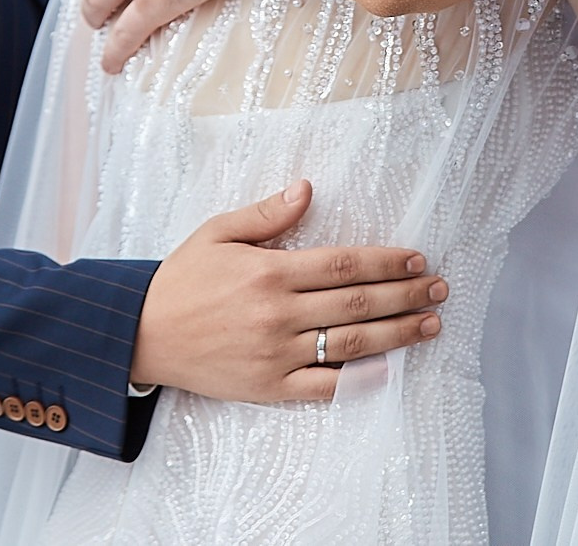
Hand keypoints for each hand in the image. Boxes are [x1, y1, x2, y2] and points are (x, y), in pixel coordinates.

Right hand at [131, 181, 446, 403]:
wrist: (138, 334)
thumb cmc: (182, 279)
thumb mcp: (218, 232)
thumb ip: (266, 215)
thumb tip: (307, 189)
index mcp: (269, 272)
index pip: (344, 264)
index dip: (386, 261)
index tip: (418, 258)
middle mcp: (276, 314)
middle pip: (357, 303)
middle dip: (406, 294)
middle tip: (440, 288)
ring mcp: (274, 355)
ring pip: (350, 344)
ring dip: (397, 334)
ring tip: (430, 324)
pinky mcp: (266, 388)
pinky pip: (321, 387)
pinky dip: (357, 381)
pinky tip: (388, 370)